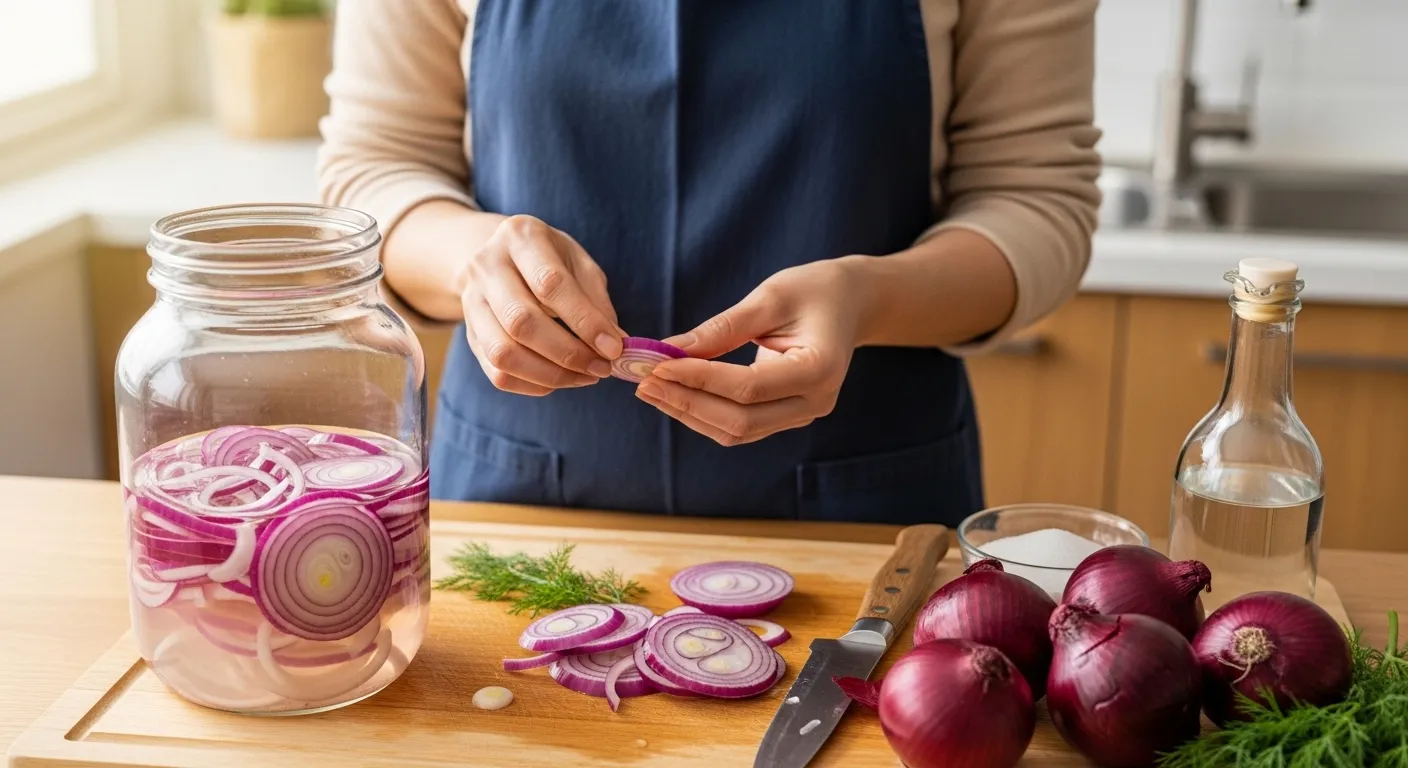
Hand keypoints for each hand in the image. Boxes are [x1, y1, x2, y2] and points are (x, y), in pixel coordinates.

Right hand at [457, 215, 624, 395]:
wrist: (499, 257)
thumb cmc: (549, 259)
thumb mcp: (578, 262)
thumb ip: (596, 300)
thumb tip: (616, 344)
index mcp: (520, 238)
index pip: (550, 284)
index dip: (585, 321)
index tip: (614, 347)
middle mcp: (486, 267)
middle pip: (521, 322)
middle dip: (568, 353)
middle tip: (602, 367)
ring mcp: (471, 303)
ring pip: (504, 353)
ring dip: (551, 375)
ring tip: (585, 376)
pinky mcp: (470, 335)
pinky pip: (497, 373)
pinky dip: (534, 385)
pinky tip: (561, 379)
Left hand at [637, 259, 862, 445]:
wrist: (850, 303)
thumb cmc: (814, 290)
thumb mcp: (771, 297)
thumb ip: (723, 328)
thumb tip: (671, 349)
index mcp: (819, 369)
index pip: (748, 387)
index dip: (700, 379)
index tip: (658, 364)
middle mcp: (815, 402)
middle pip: (740, 420)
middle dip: (688, 403)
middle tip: (644, 381)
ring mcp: (802, 414)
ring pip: (737, 431)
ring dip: (690, 413)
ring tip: (650, 389)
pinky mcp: (786, 415)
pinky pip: (740, 426)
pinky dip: (704, 414)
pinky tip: (675, 394)